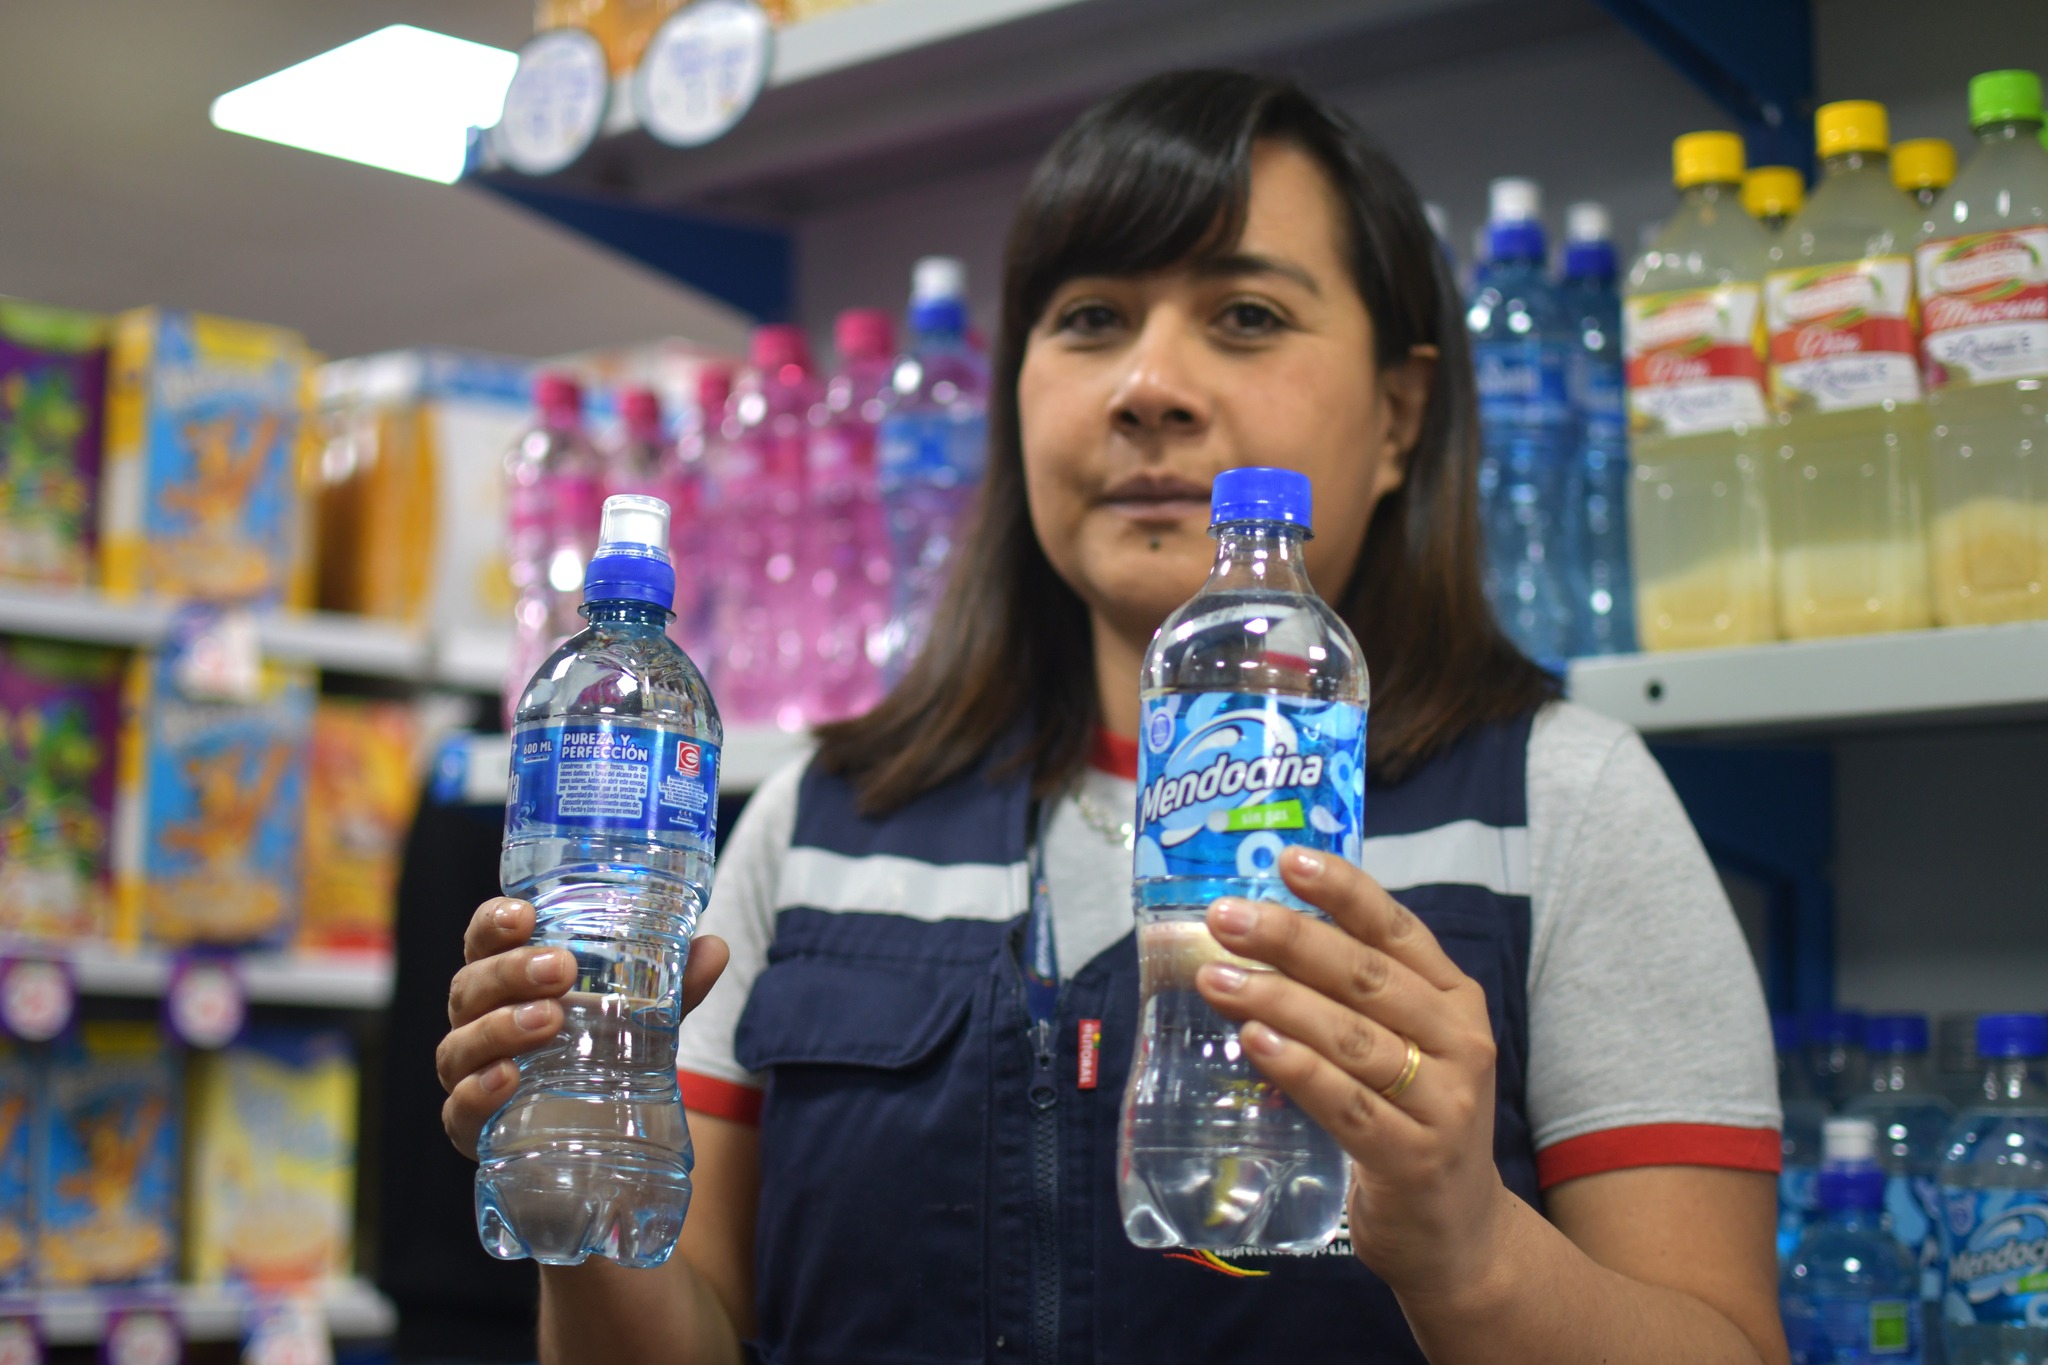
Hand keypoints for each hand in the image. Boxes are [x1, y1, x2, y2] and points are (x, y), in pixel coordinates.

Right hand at [437, 896, 730, 1159]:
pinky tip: (507, 1078)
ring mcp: (469, 1075)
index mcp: (508, 981)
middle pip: (471, 987)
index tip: (525, 914)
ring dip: (500, 1027)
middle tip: (561, 968)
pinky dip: (477, 1091)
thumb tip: (714, 948)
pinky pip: (458, 1109)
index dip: (494, 923)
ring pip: (460, 1044)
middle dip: (511, 972)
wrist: (591, 1138)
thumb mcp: (641, 1016)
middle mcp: (478, 1022)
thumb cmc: (602, 1055)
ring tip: (549, 1019)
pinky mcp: (471, 1129)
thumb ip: (674, 985)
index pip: (484, 940)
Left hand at [1193, 847, 1507, 1299]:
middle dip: (1291, 939)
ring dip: (1277, 1001)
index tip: (1286, 859)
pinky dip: (1298, 1069)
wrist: (1459, 1234)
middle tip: (1226, 917)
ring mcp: (1444, 1103)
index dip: (1342, 890)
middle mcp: (1459, 1041)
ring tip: (1215, 979)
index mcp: (1454, 999)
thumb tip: (1260, 930)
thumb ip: (1355, 994)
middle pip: (1366, 977)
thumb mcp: (1406, 1045)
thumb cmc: (1412, 1119)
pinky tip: (1254, 1042)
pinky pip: (1346, 1104)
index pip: (1396, 929)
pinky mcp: (1414, 1158)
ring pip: (1351, 1036)